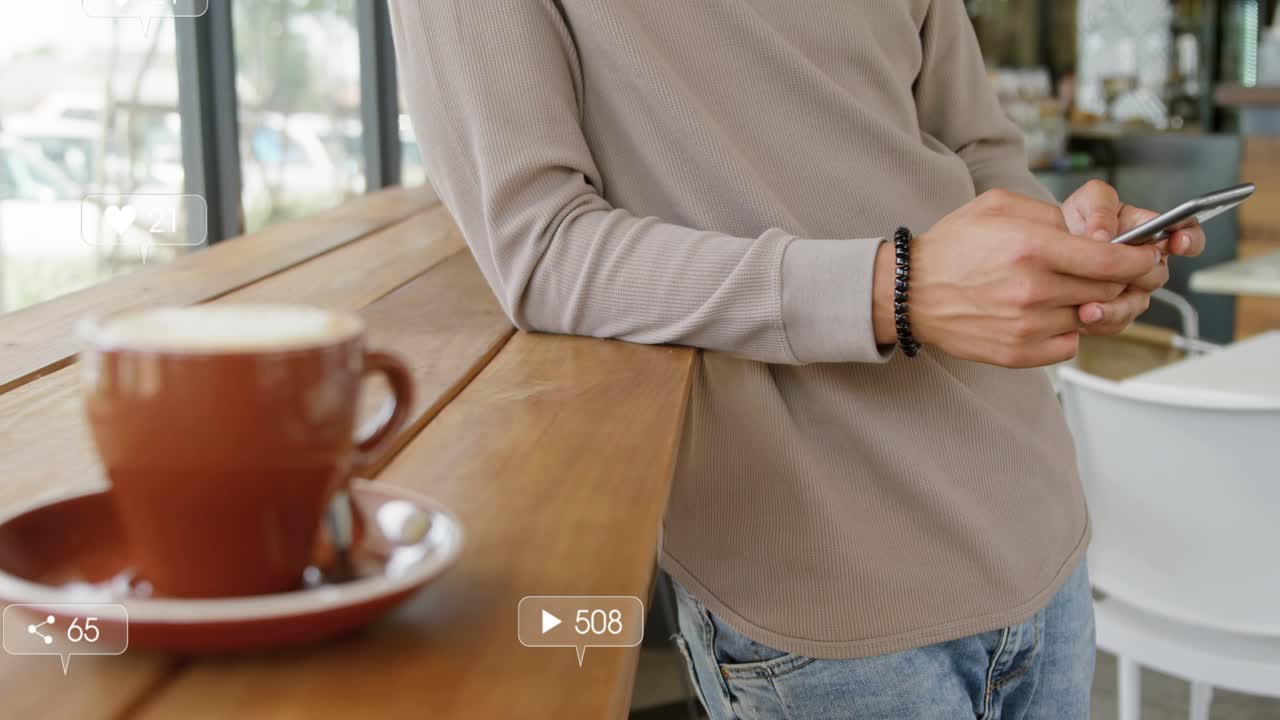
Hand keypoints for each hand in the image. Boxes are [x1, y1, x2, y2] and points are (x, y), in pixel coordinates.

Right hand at [873, 189, 1162, 367]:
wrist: (908, 293)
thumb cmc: (952, 248)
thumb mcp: (998, 207)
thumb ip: (1050, 213)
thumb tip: (1094, 229)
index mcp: (1031, 246)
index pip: (1111, 260)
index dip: (1140, 260)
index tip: (1147, 257)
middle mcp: (1032, 288)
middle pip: (1108, 292)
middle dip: (1120, 282)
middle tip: (1114, 274)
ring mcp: (1026, 325)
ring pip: (1089, 318)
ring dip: (1088, 305)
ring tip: (1065, 291)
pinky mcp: (1019, 352)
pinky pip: (1068, 344)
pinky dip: (1066, 330)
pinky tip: (1045, 314)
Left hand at [1061, 180, 1205, 334]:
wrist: (1050, 247)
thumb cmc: (1078, 218)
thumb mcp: (1089, 200)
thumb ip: (1100, 209)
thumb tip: (1103, 236)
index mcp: (1150, 232)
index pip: (1186, 234)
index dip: (1190, 239)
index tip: (1178, 242)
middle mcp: (1145, 263)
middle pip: (1157, 276)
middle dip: (1138, 277)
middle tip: (1118, 277)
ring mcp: (1131, 289)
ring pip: (1136, 305)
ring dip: (1115, 309)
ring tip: (1089, 310)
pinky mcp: (1113, 310)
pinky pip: (1115, 322)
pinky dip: (1099, 321)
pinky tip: (1081, 315)